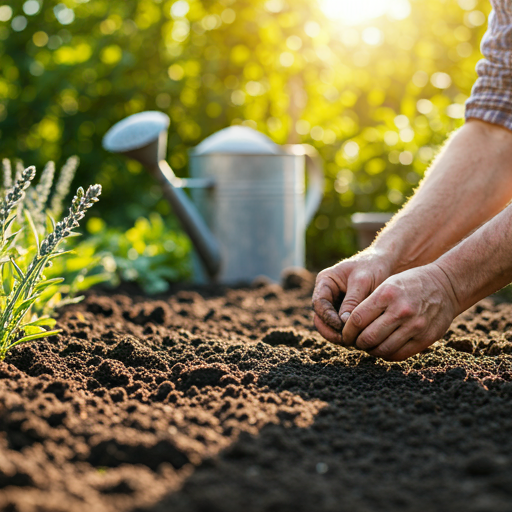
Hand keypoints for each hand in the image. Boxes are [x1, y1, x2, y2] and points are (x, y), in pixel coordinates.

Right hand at [312, 250, 392, 344]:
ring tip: (354, 342)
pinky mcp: (345, 312)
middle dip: (331, 331)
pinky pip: (342, 326)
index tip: (342, 327)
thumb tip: (344, 324)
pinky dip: (348, 333)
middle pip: (320, 318)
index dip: (327, 317)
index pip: (319, 304)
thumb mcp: (363, 281)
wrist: (386, 263)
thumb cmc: (373, 267)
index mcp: (325, 281)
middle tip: (346, 340)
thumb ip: (352, 301)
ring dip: (339, 335)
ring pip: (329, 325)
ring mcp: (335, 304)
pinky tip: (360, 338)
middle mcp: (326, 294)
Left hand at [341, 263, 459, 360]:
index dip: (347, 331)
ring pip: (383, 350)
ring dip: (371, 351)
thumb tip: (348, 326)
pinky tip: (383, 348)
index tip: (345, 334)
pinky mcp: (426, 338)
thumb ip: (369, 304)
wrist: (446, 285)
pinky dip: (387, 354)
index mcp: (387, 294)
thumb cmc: (410, 284)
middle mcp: (401, 311)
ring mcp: (415, 326)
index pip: (357, 320)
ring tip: (369, 345)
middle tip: (355, 342)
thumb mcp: (387, 284)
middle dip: (357, 343)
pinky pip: (399, 354)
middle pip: (368, 338)